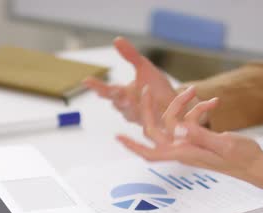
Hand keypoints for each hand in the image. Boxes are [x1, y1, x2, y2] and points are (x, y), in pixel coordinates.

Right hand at [83, 37, 199, 124]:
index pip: (107, 91)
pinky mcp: (156, 124)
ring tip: (130, 99)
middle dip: (116, 97)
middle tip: (113, 90)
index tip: (86, 80)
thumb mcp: (144, 67)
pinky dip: (152, 115)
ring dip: (130, 107)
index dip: (96, 86)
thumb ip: (130, 55)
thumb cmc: (156, 88)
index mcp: (123, 95)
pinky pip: (151, 121)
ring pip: (131, 114)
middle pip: (117, 103)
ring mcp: (141, 118)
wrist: (176, 105)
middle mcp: (129, 109)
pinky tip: (156, 110)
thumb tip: (116, 39)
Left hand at [116, 87, 262, 194]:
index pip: (152, 152)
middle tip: (146, 91)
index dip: (133, 146)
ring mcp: (190, 145)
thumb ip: (200, 136)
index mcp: (185, 153)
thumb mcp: (223, 144)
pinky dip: (197, 111)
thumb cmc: (242, 158)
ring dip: (181, 105)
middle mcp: (184, 150)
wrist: (256, 164)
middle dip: (149, 111)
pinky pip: (189, 123)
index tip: (118, 137)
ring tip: (195, 90)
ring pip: (173, 123)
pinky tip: (214, 103)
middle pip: (156, 132)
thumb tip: (178, 129)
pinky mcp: (199, 140)